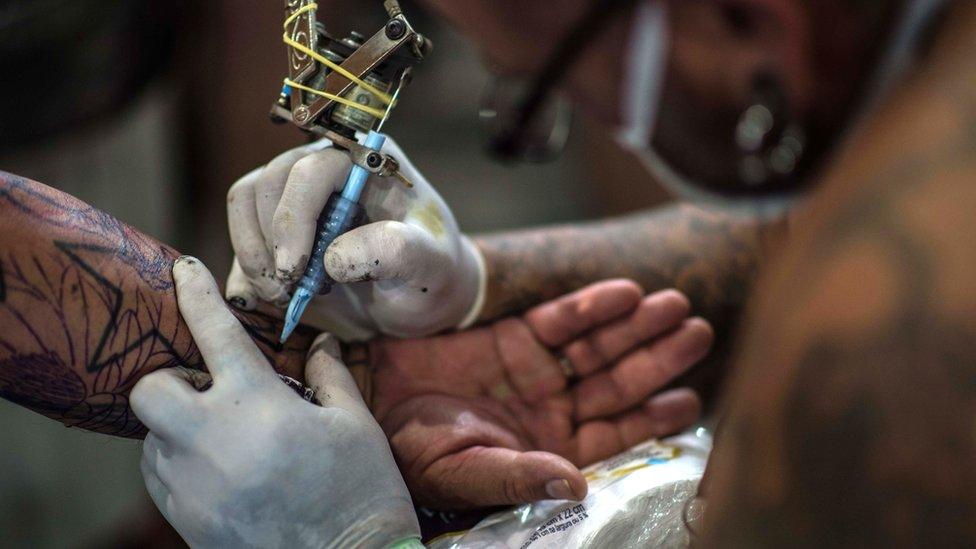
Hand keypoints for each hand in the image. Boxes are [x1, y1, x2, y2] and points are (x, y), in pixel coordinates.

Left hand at [131, 257, 418, 547]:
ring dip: (179, 423)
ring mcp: (191, 485)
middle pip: (148, 389)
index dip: (196, 293)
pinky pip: (161, 475)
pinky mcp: (185, 520)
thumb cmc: (360, 490)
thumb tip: (320, 341)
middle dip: (170, 379)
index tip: (184, 271)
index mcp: (256, 405)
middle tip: (211, 389)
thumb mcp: (354, 424)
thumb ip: (328, 375)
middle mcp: (210, 441)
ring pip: (152, 435)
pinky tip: (221, 466)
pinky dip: (180, 460)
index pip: (212, 331)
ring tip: (226, 434)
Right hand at [225, 137, 483, 339]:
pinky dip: (244, 269)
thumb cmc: (432, 274)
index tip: (293, 271)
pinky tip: (267, 300)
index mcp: (367, 162)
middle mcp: (327, 166)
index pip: (310, 170)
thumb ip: (396, 251)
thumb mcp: (430, 266)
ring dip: (252, 254)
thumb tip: (333, 257)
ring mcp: (298, 193)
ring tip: (282, 295)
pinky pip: (242, 234)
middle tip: (288, 291)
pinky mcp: (279, 225)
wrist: (421, 298)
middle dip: (268, 242)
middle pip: (267, 184)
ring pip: (244, 202)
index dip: (292, 219)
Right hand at [365, 280, 712, 508]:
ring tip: (675, 306)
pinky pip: (562, 319)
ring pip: (600, 347)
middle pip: (619, 382)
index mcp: (551, 447)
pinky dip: (593, 307)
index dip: (654, 416)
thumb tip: (574, 487)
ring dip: (637, 327)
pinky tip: (626, 294)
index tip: (690, 399)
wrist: (373, 404)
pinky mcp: (516, 336)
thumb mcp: (467, 474)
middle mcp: (553, 407)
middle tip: (698, 333)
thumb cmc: (416, 452)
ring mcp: (538, 369)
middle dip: (659, 359)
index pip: (617, 432)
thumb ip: (520, 479)